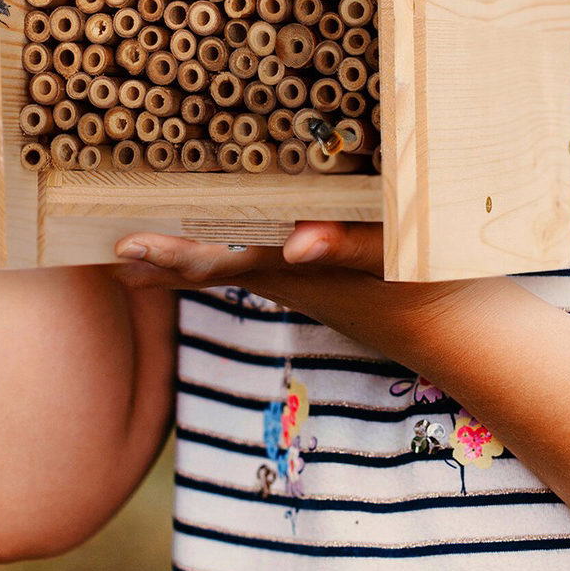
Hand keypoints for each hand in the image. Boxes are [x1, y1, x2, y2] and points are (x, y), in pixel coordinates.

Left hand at [110, 222, 494, 370]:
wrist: (459, 325)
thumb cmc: (424, 280)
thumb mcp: (392, 251)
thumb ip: (345, 245)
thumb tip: (295, 245)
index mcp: (294, 265)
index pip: (217, 259)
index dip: (169, 254)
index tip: (122, 247)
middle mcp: (288, 275)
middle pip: (210, 265)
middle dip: (162, 257)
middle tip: (110, 248)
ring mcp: (301, 280)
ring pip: (229, 264)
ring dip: (185, 257)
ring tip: (139, 250)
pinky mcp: (318, 279)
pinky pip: (256, 262)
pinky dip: (222, 256)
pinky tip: (211, 249)